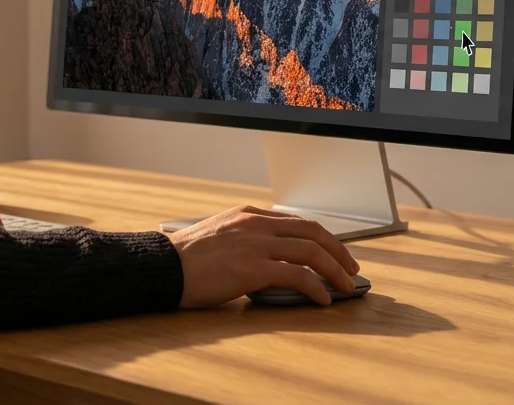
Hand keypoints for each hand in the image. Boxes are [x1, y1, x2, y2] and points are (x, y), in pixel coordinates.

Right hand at [165, 205, 359, 307]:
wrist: (163, 267)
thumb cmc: (185, 259)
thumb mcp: (219, 237)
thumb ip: (246, 242)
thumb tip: (270, 262)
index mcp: (248, 215)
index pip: (296, 221)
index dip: (320, 238)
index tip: (332, 252)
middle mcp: (255, 224)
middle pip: (312, 231)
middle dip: (338, 250)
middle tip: (351, 268)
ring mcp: (255, 244)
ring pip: (311, 251)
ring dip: (335, 269)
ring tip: (345, 286)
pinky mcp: (253, 268)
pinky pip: (297, 275)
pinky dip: (316, 286)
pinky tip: (322, 298)